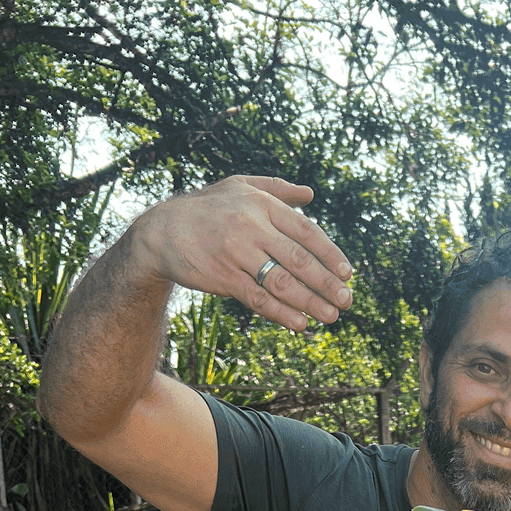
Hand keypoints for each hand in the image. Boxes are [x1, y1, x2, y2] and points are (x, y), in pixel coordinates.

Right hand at [131, 175, 353, 330]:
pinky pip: (258, 299)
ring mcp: (236, 253)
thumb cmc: (208, 209)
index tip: (347, 273)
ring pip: (282, 282)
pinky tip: (300, 324)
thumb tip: (311, 195)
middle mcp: (250, 226)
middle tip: (347, 301)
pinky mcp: (223, 277)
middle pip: (298, 259)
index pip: (305, 231)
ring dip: (310, 302)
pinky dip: (281, 314)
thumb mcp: (239, 187)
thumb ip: (277, 189)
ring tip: (330, 316)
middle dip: (326, 283)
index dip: (330, 253)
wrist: (162, 231)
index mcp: (260, 203)